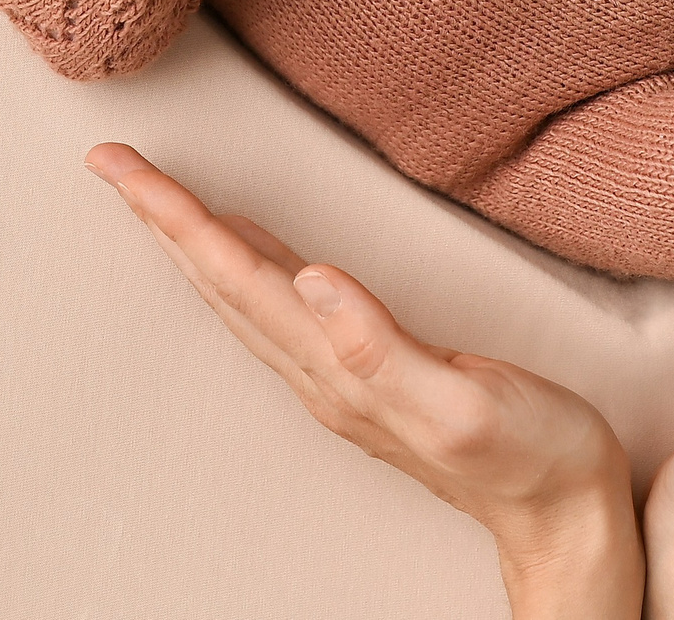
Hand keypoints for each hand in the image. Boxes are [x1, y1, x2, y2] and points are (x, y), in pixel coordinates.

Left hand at [83, 143, 641, 619]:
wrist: (561, 511)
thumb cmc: (529, 455)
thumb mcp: (462, 402)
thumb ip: (381, 344)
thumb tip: (313, 277)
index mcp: (337, 370)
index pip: (236, 276)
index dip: (177, 218)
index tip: (125, 169)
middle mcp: (322, 373)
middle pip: (219, 280)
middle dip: (161, 218)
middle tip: (112, 162)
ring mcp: (339, 375)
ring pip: (241, 292)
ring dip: (191, 240)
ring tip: (154, 195)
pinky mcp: (366, 369)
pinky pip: (277, 304)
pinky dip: (243, 263)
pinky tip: (244, 246)